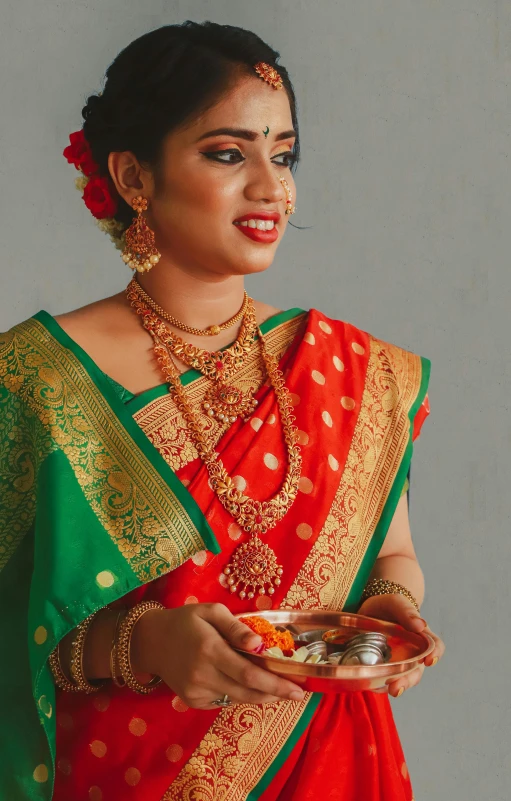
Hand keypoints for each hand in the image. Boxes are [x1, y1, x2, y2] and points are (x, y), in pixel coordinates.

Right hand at [132, 603, 305, 708]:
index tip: (298, 688)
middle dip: (276, 695)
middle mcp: (203, 674)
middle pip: (247, 692)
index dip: (276, 684)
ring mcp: (196, 691)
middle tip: (298, 694)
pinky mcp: (192, 701)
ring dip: (261, 696)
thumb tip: (260, 645)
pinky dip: (239, 694)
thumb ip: (237, 628)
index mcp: (210, 649)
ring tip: (280, 690)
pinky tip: (245, 684)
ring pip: (237, 699)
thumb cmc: (186, 621)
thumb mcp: (211, 612)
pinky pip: (224, 700)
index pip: (248, 674)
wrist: (152, 641)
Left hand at [357, 594, 444, 697]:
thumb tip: (420, 625)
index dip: (435, 654)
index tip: (429, 660)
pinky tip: (372, 685)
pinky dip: (379, 685)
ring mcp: (398, 662)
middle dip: (408, 680)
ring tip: (387, 690)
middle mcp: (412, 653)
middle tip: (397, 688)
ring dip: (396, 686)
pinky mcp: (383, 667)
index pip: (435, 646)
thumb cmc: (388, 606)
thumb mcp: (395, 603)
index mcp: (421, 636)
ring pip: (401, 678)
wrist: (370, 610)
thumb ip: (406, 612)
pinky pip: (383, 680)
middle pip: (416, 671)